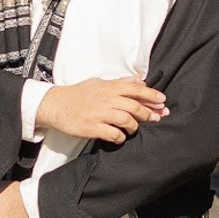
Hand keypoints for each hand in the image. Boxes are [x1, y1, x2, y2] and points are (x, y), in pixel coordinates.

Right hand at [36, 75, 166, 143]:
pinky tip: (119, 137)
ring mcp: (99, 114)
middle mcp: (105, 99)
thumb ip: (119, 82)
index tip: (162, 101)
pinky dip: (120, 137)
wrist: (56, 105)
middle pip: (134, 105)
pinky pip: (113, 134)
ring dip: (134, 126)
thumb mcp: (99, 83)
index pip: (135, 88)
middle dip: (147, 113)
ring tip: (133, 129)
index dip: (151, 95)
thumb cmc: (78, 94)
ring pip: (126, 120)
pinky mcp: (92, 127)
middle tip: (154, 118)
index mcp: (108, 87)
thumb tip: (139, 79)